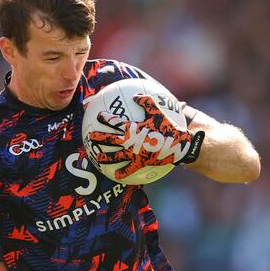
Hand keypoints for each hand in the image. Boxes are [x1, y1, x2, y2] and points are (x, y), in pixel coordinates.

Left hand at [88, 93, 203, 179]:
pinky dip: (122, 173)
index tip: (99, 116)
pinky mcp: (140, 163)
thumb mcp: (158, 111)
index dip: (105, 118)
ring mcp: (133, 154)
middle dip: (98, 138)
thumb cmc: (168, 126)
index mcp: (132, 128)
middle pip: (109, 139)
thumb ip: (146, 101)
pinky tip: (116, 175)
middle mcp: (130, 141)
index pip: (114, 122)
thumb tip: (135, 95)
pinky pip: (129, 170)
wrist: (179, 144)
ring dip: (104, 157)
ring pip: (115, 156)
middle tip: (90, 137)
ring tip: (97, 158)